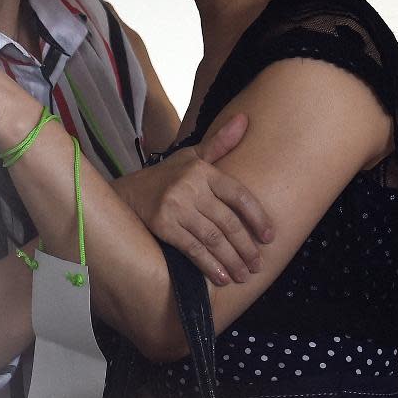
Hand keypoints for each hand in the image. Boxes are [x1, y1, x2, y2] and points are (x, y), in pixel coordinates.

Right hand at [113, 115, 273, 285]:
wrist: (128, 192)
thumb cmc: (168, 175)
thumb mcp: (193, 156)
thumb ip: (220, 143)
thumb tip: (244, 119)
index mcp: (203, 170)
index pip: (238, 194)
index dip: (257, 217)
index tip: (269, 237)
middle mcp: (190, 186)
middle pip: (227, 221)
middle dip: (246, 247)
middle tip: (257, 264)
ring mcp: (176, 207)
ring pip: (213, 238)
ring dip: (232, 260)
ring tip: (244, 275)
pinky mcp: (163, 225)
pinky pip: (193, 249)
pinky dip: (210, 265)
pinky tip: (221, 278)